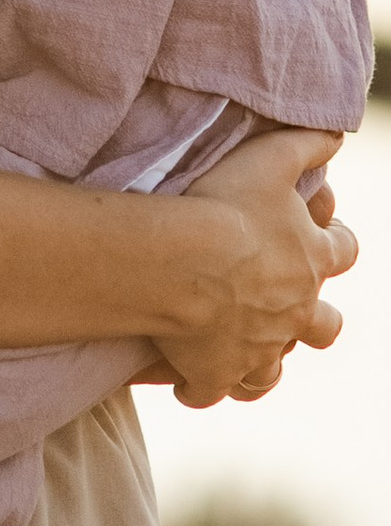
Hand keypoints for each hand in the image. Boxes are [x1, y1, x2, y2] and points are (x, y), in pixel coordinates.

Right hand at [152, 127, 353, 403]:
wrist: (180, 263)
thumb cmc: (223, 207)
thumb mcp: (270, 159)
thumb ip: (306, 144)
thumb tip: (334, 134)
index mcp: (312, 260)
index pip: (344, 252)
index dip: (338, 243)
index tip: (326, 237)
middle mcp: (295, 312)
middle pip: (324, 327)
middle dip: (313, 321)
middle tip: (287, 309)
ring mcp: (257, 350)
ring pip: (271, 373)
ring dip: (260, 366)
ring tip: (239, 356)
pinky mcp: (216, 373)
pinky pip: (212, 392)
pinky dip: (200, 388)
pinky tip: (184, 382)